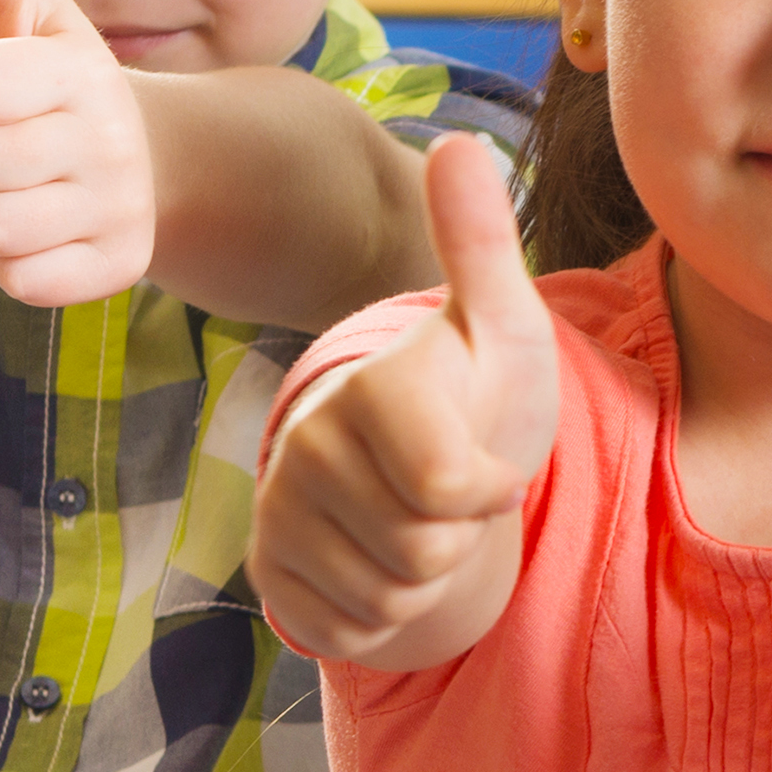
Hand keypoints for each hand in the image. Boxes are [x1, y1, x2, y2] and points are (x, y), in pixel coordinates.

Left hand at [0, 0, 157, 309]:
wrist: (149, 167)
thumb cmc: (59, 80)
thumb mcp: (37, 5)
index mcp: (78, 70)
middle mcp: (106, 139)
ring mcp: (115, 208)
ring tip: (5, 185)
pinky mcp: (113, 269)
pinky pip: (20, 277)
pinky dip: (12, 260)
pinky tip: (34, 228)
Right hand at [257, 134, 557, 661]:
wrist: (419, 466)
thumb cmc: (473, 394)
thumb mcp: (500, 323)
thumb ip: (481, 243)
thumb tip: (460, 140)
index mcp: (367, 388)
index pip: (453, 485)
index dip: (492, 484)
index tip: (490, 455)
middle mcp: (305, 449)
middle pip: (424, 551)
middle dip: (460, 535)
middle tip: (451, 490)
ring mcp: (278, 515)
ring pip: (391, 597)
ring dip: (427, 574)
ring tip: (420, 516)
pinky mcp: (271, 574)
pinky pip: (353, 631)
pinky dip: (386, 612)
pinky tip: (381, 556)